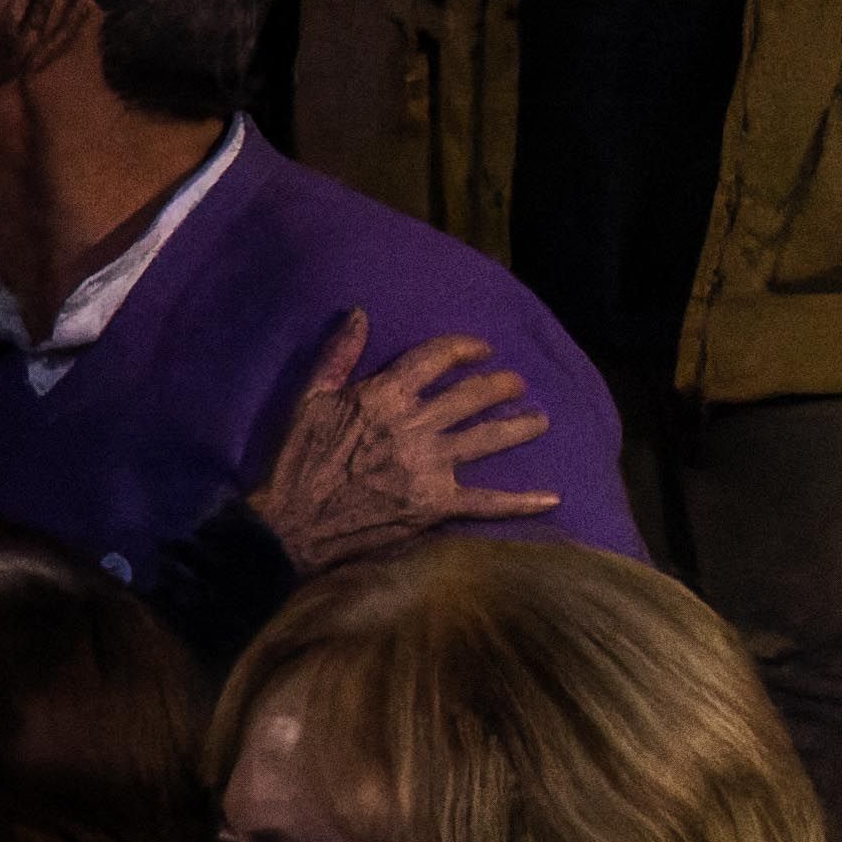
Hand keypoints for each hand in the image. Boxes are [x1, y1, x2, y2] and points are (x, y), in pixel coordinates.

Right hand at [247, 312, 564, 570]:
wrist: (290, 527)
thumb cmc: (296, 460)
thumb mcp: (308, 399)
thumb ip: (338, 355)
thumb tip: (360, 314)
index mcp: (384, 395)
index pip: (437, 358)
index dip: (466, 348)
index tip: (483, 349)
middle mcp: (414, 426)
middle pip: (472, 395)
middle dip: (502, 385)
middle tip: (518, 384)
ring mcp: (429, 467)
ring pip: (488, 439)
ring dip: (520, 427)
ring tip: (541, 420)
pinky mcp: (436, 505)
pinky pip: (487, 502)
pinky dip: (521, 502)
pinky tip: (552, 499)